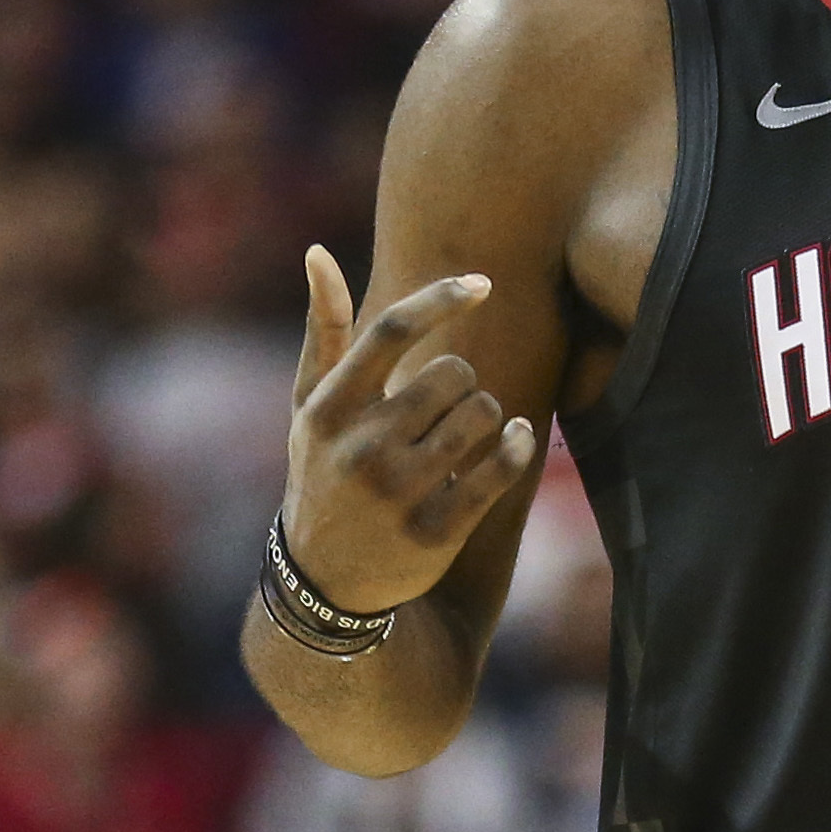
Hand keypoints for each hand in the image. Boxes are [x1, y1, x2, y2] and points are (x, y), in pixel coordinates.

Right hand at [280, 246, 539, 618]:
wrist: (324, 580)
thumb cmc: (323, 471)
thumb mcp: (310, 407)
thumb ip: (324, 331)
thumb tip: (318, 251)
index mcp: (328, 409)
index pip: (392, 332)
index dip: (442, 298)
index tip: (483, 283)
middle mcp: (361, 448)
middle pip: (453, 372)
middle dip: (464, 381)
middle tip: (449, 403)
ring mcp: (399, 492)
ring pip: (484, 413)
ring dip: (490, 415)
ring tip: (468, 431)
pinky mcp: (438, 530)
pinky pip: (503, 467)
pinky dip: (520, 445)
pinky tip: (518, 439)